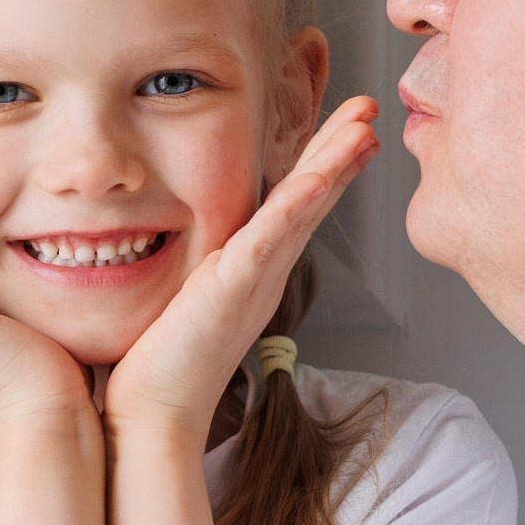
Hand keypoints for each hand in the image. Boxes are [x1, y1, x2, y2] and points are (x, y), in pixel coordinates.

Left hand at [102, 97, 379, 433]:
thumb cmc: (160, 364)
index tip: (348, 125)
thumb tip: (191, 242)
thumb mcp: (186, 297)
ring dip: (334, 166)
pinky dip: (294, 208)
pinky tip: (316, 178)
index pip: (296, 204)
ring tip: (364, 128)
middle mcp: (264, 273)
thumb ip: (200, 267)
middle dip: (342, 150)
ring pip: (302, 212)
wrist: (154, 415)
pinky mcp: (232, 291)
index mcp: (254, 269)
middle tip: (370, 108)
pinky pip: (269, 241)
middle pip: (312, 198)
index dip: (324, 162)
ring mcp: (253, 281)